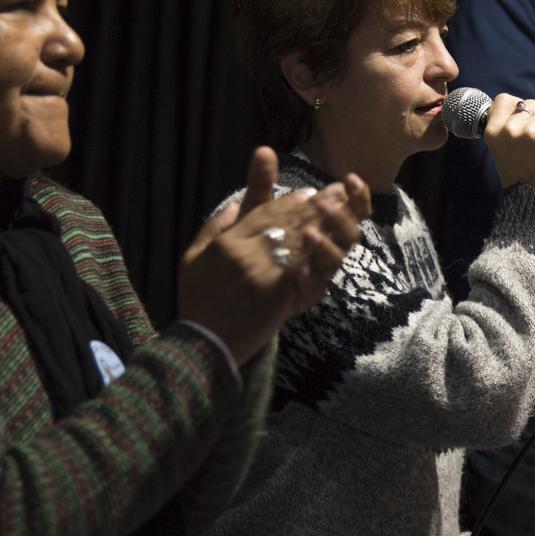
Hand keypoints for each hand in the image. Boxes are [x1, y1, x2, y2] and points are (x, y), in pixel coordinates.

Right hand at [178, 147, 370, 364]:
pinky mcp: (276, 294)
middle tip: (338, 192)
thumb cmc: (197, 302)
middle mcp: (245, 253)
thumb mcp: (192, 258)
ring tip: (342, 208)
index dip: (290, 201)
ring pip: (298, 241)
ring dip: (322, 222)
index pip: (263, 213)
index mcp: (227, 243)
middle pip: (286, 223)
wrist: (204, 344)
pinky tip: (331, 240)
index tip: (309, 191)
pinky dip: (316, 253)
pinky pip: (301, 268)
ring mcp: (262, 273)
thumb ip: (214, 227)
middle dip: (314, 205)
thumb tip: (234, 205)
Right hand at [482, 94, 534, 197]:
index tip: (522, 117)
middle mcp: (511, 130)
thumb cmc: (519, 172)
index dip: (516, 105)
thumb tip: (521, 106)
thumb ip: (505, 126)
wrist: (534, 195)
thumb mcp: (500, 148)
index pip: (504, 99)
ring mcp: (532, 133)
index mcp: (494, 131)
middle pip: (530, 104)